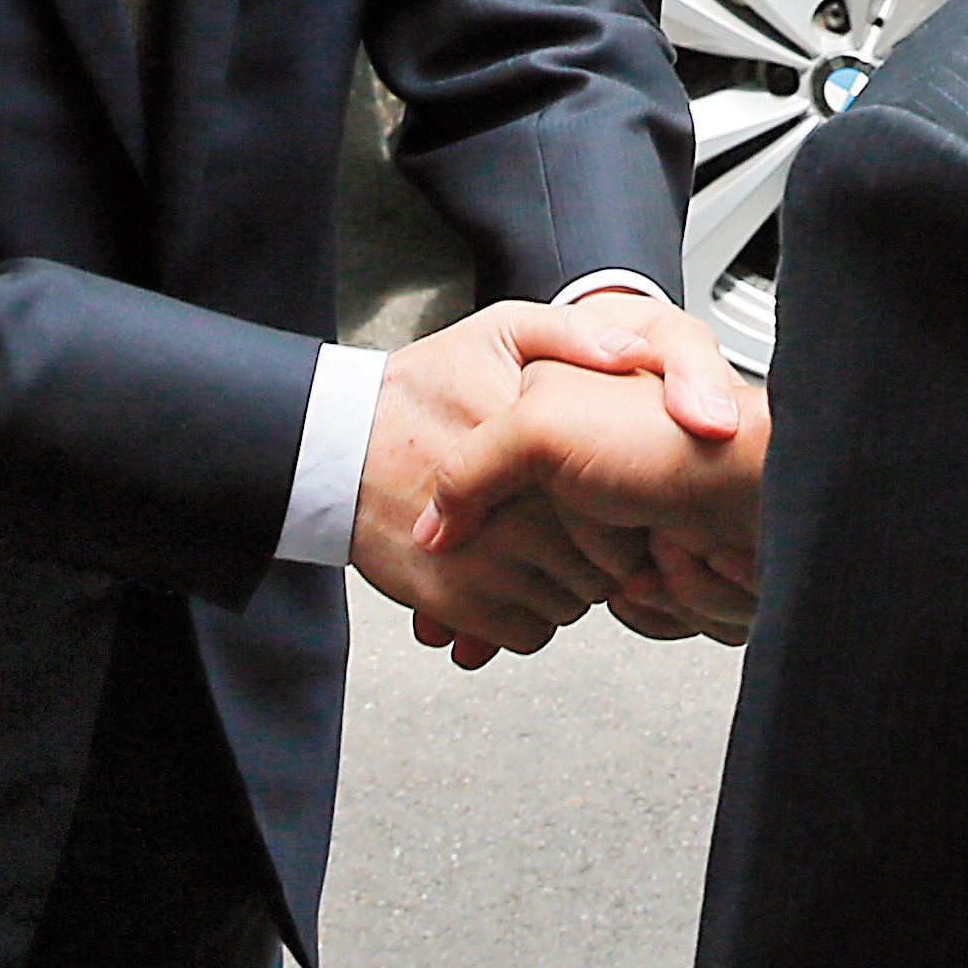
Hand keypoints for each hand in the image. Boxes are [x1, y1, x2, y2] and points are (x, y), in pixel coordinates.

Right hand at [350, 298, 748, 665]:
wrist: (334, 443)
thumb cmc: (416, 388)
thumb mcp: (498, 332)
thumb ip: (572, 335)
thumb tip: (632, 355)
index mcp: (534, 451)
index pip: (621, 505)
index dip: (625, 504)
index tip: (612, 493)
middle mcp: (513, 515)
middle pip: (602, 566)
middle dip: (601, 553)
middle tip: (581, 528)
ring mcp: (483, 565)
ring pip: (570, 606)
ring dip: (566, 587)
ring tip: (543, 551)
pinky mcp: (453, 603)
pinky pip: (528, 635)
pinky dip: (530, 617)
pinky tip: (516, 579)